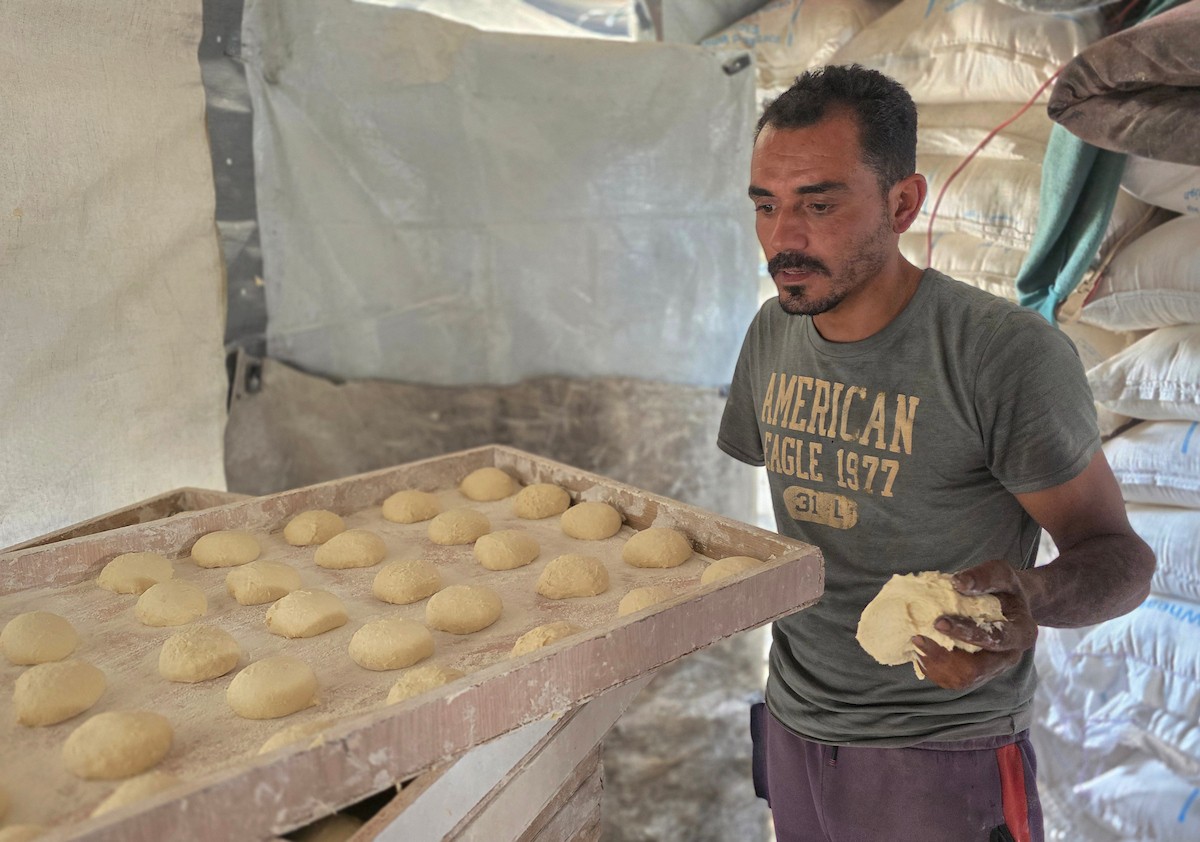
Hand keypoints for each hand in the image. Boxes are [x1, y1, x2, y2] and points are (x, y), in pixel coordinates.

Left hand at [911, 558, 1037, 691]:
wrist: (1010, 603)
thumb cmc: (1004, 587)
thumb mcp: (1001, 573)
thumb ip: (983, 576)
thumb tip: (958, 583)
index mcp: (1022, 633)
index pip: (995, 639)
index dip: (966, 633)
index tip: (939, 622)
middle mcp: (1009, 656)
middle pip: (976, 670)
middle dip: (944, 657)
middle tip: (918, 638)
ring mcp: (993, 668)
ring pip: (963, 680)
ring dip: (935, 665)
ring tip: (917, 643)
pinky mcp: (979, 672)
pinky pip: (954, 680)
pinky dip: (934, 670)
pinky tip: (921, 652)